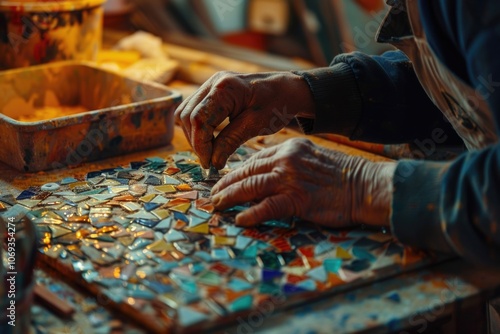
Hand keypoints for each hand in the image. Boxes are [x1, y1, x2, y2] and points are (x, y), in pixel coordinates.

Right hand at [175, 71, 314, 168]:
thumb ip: (231, 141)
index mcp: (226, 88)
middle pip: (188, 116)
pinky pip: (193, 109)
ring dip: (194, 135)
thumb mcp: (256, 125)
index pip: (199, 119)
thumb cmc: (276, 104)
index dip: (200, 145)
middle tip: (209, 162)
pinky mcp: (211, 91)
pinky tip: (210, 140)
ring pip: (186, 113)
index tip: (209, 164)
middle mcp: (213, 82)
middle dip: (196, 142)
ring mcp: (210, 84)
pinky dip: (197, 127)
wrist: (286, 89)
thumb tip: (213, 162)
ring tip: (210, 153)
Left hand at [210, 138, 395, 226]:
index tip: (225, 181)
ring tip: (218, 206)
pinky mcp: (298, 199)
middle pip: (247, 171)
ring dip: (230, 197)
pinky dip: (251, 214)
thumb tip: (268, 173)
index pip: (254, 159)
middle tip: (213, 195)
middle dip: (226, 184)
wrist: (366, 185)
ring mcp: (291, 179)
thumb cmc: (342, 175)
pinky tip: (241, 220)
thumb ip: (290, 162)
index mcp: (289, 148)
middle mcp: (286, 160)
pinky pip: (267, 207)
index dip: (236, 172)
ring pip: (250, 186)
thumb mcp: (312, 158)